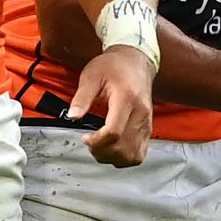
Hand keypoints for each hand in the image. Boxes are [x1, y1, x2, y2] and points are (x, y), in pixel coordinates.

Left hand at [72, 45, 154, 166]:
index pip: (114, 132)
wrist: (135, 62)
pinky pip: (139, 154)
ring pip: (132, 156)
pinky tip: (112, 149)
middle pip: (124, 148)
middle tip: (90, 142)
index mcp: (127, 99)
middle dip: (102, 152)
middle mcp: (141, 114)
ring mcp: (146, 123)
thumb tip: (72, 116)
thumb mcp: (91, 75)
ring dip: (113, 158)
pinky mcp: (147, 129)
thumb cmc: (114, 66)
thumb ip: (81, 97)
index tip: (86, 137)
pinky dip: (124, 158)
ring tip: (100, 147)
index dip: (97, 141)